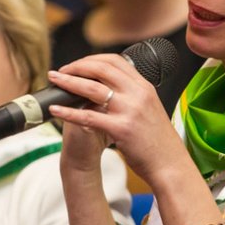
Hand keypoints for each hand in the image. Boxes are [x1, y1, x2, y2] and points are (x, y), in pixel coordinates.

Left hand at [48, 54, 190, 185]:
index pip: (116, 61)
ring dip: (69, 81)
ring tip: (54, 80)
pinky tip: (55, 110)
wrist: (170, 165)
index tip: (78, 64)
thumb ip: (133, 97)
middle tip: (60, 70)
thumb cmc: (158, 142)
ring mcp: (130, 110)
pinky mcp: (121, 129)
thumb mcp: (149, 110)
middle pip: (102, 69)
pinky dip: (68, 112)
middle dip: (77, 66)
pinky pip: (88, 117)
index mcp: (145, 87)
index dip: (92, 59)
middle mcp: (138, 94)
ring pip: (92, 88)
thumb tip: (111, 89)